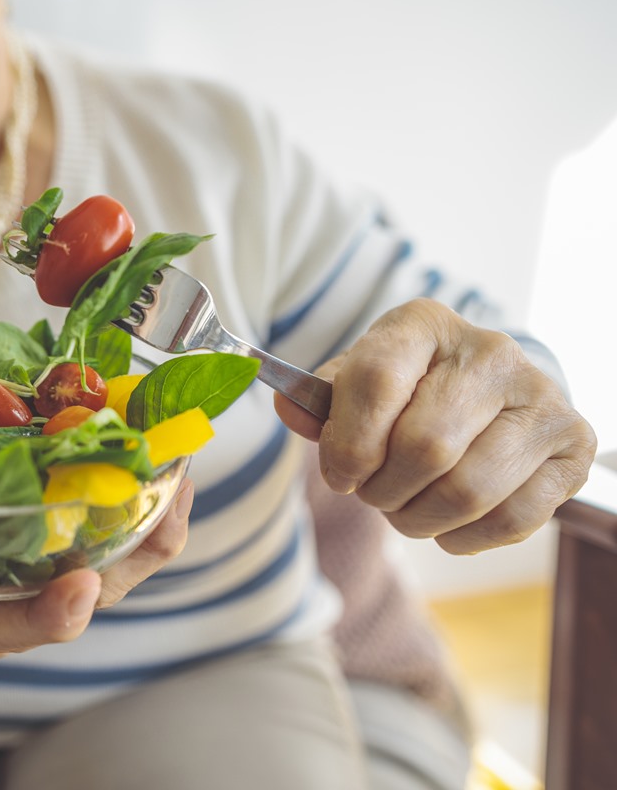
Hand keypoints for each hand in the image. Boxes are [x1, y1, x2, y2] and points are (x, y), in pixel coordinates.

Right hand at [0, 441, 192, 708]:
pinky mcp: (42, 582)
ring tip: (180, 448)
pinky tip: (150, 462)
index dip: (48, 615)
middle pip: (101, 593)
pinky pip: (108, 553)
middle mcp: (9, 616)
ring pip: (119, 571)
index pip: (7, 629)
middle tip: (176, 465)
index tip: (79, 589)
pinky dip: (136, 512)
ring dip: (157, 516)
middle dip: (146, 536)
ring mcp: (34, 600)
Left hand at [275, 298, 595, 553]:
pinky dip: (464, 537)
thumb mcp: (356, 384)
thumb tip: (289, 407)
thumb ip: (320, 402)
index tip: (339, 473)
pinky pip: (511, 519)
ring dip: (419, 519)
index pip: (377, 381)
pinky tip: (447, 522)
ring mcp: (542, 399)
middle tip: (375, 493)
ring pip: (467, 490)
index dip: (348, 443)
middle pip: (425, 447)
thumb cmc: (407, 393)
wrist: (487, 394)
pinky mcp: (572, 447)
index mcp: (424, 324)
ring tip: (407, 508)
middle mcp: (492, 353)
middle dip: (384, 490)